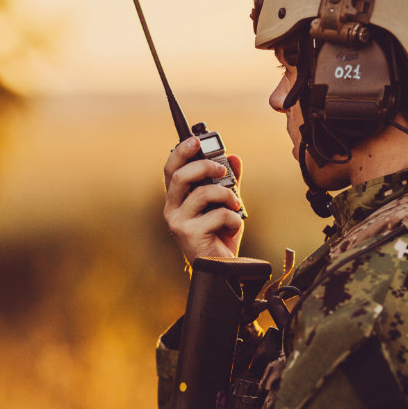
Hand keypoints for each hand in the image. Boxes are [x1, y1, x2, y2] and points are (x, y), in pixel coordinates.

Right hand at [163, 136, 243, 263]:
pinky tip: (233, 227)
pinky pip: (217, 214)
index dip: (181, 152)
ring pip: (202, 193)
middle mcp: (172, 209)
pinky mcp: (190, 234)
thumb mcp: (225, 203)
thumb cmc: (219, 235)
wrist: (222, 268)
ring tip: (236, 203)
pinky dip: (232, 218)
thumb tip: (234, 157)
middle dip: (204, 166)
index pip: (171, 169)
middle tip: (223, 169)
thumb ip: (228, 181)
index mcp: (177, 198)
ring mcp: (178, 222)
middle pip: (180, 176)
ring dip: (226, 195)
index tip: (196, 140)